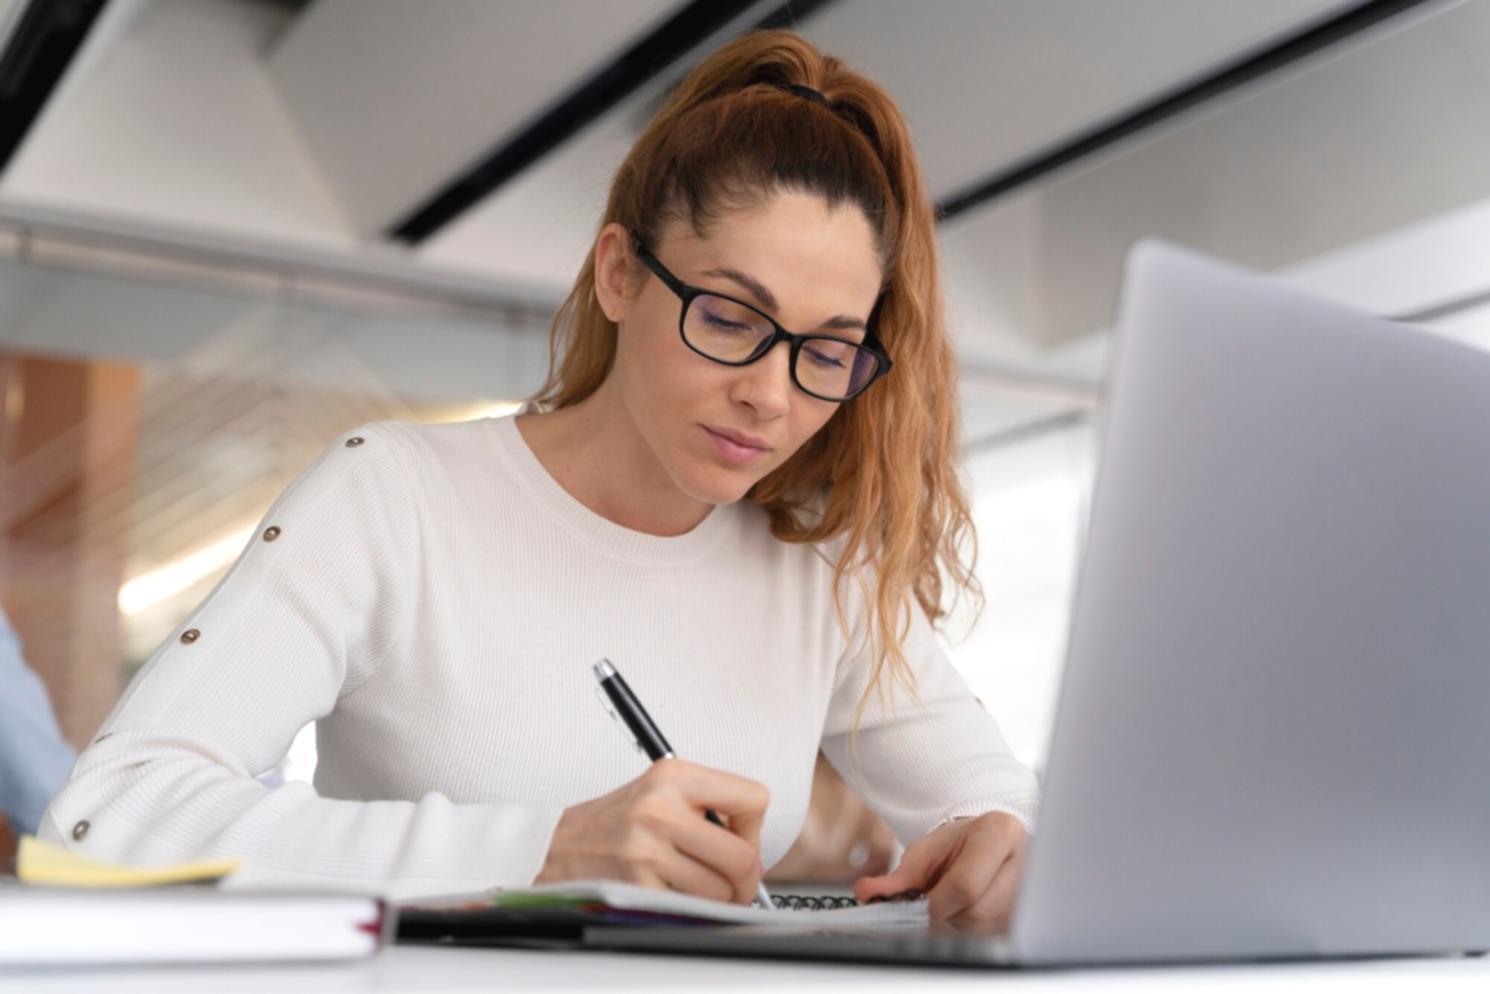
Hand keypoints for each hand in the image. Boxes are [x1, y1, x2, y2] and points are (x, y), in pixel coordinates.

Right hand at [533, 757, 768, 904]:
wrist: (556, 845)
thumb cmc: (613, 821)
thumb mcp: (660, 791)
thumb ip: (708, 808)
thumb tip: (755, 853)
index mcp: (673, 776)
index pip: (753, 799)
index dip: (753, 827)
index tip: (740, 838)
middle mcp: (660, 808)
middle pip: (742, 856)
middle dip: (744, 880)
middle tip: (733, 883)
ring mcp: (647, 848)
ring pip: (719, 890)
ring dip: (715, 898)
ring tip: (694, 887)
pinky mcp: (636, 884)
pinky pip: (688, 909)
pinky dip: (686, 909)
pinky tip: (669, 893)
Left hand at [851, 811, 1027, 932]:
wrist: (989, 842)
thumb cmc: (959, 844)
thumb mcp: (926, 850)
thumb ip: (898, 876)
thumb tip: (865, 893)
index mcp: (1000, 833)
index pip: (966, 883)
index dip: (936, 903)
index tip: (916, 907)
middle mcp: (1023, 863)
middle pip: (976, 909)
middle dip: (946, 911)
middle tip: (934, 896)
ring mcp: (1029, 892)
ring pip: (982, 925)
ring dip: (957, 920)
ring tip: (953, 896)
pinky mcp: (1027, 915)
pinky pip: (990, 933)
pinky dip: (969, 925)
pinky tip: (966, 907)